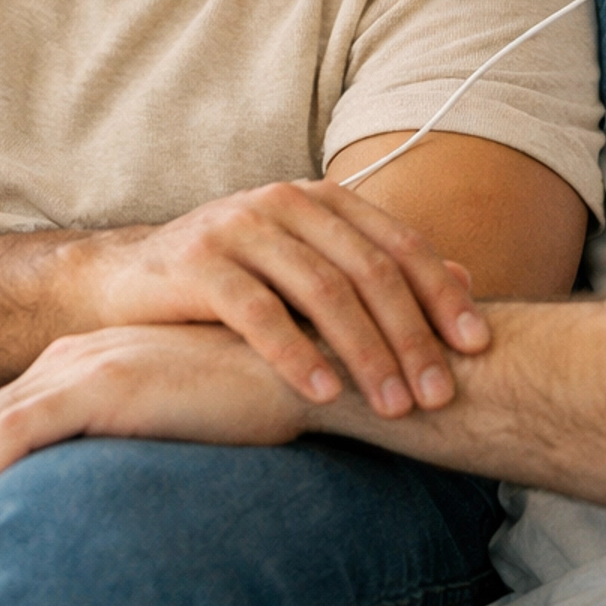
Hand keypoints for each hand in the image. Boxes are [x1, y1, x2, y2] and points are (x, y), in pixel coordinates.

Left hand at [0, 323, 302, 563]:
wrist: (303, 371)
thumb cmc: (256, 400)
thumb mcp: (182, 418)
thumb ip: (142, 439)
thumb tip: (120, 501)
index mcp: (91, 359)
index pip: (10, 418)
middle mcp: (75, 356)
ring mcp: (85, 365)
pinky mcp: (99, 384)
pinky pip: (15, 433)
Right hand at [76, 179, 486, 420]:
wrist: (126, 280)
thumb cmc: (232, 281)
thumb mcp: (308, 267)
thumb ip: (377, 269)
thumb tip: (464, 277)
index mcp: (323, 201)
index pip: (400, 245)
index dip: (443, 295)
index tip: (478, 348)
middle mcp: (287, 203)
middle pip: (369, 271)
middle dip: (412, 335)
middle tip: (441, 393)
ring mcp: (240, 227)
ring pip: (322, 290)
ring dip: (365, 352)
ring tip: (394, 405)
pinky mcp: (198, 263)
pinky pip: (258, 312)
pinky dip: (296, 355)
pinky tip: (324, 394)